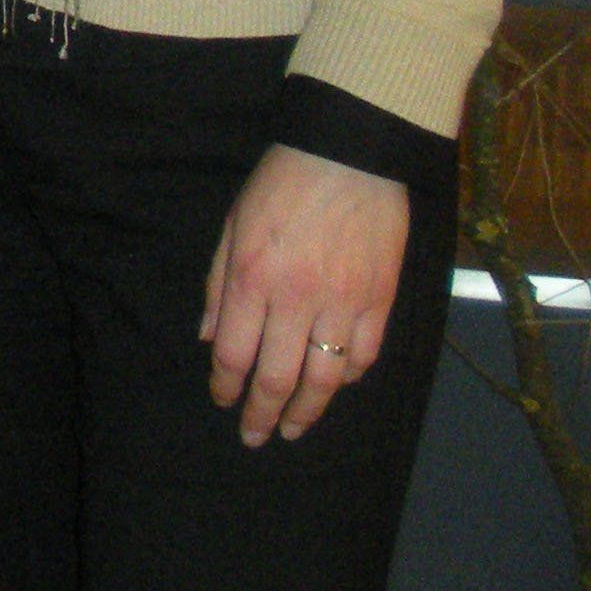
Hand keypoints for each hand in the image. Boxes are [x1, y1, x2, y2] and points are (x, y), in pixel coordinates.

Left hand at [201, 144, 408, 445]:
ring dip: (307, 411)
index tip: (222, 401)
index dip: (225, 385)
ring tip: (294, 429)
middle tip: (256, 436)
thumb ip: (219, 285)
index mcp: (253, 278)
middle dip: (263, 414)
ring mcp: (343, 303)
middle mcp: (296, 299)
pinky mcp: (380, 301)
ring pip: (325, 378)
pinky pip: (364, 355)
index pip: (234, 353)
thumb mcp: (233, 225)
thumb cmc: (281, 184)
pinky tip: (335, 385)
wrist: (348, 154)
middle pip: (278, 377)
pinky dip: (349, 376)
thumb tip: (209, 338)